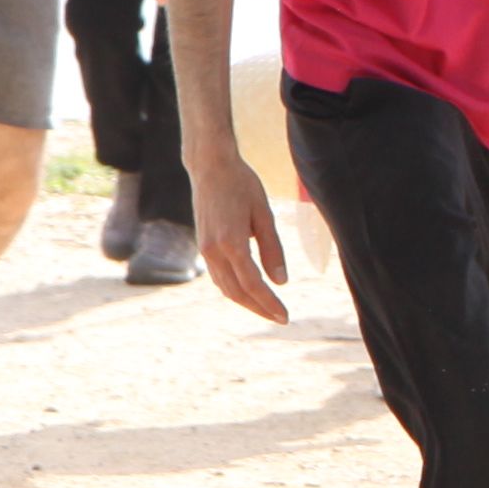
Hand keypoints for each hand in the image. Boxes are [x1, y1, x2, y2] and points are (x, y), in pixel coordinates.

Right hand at [195, 145, 293, 324]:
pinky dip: (234, 288)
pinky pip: (218, 276)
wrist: (210, 168)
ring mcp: (205, 250)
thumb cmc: (242, 185)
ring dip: (246, 302)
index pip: (253, 284)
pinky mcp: (203, 246)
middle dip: (259, 308)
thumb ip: (272, 249)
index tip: (285, 316)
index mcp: (231, 243)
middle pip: (237, 292)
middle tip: (280, 319)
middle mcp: (213, 251)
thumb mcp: (264, 214)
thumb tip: (281, 282)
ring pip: (225, 287)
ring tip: (268, 309)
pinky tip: (248, 291)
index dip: (269, 303)